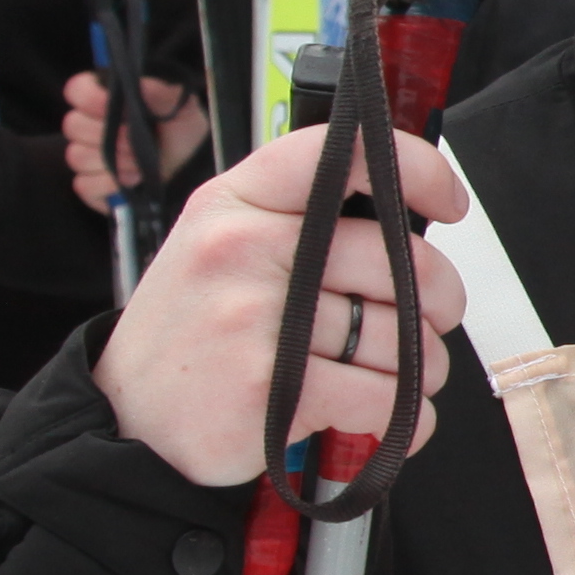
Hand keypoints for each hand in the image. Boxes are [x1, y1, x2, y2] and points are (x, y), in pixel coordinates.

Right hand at [62, 68, 206, 218]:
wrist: (192, 173)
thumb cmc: (183, 134)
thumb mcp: (181, 109)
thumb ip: (161, 92)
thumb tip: (138, 83)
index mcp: (105, 100)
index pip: (76, 90)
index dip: (92, 99)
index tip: (123, 110)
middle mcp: (89, 126)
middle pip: (73, 125)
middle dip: (111, 135)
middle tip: (141, 142)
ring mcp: (86, 157)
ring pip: (77, 155)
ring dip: (115, 161)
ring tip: (142, 164)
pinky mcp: (89, 186)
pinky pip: (84, 184)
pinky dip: (110, 185)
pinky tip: (133, 182)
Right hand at [91, 124, 472, 488]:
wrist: (126, 418)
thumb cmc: (197, 331)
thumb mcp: (225, 245)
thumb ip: (303, 219)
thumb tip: (411, 217)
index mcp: (236, 202)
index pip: (342, 155)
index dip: (416, 169)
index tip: (448, 202)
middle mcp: (242, 249)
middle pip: (400, 262)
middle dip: (438, 302)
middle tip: (428, 321)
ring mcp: (252, 318)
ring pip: (402, 339)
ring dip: (420, 371)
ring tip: (384, 377)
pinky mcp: (268, 387)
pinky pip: (387, 400)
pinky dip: (408, 419)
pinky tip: (386, 417)